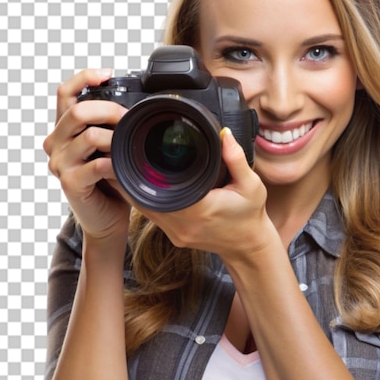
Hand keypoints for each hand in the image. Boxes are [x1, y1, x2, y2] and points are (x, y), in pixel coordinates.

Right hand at [43, 69, 130, 241]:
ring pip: (88, 136)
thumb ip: (110, 126)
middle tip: (129, 120)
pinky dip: (115, 163)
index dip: (84, 78)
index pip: (65, 93)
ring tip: (129, 147)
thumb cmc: (110, 180)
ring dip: (116, 138)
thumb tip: (135, 104)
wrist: (107, 218)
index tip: (108, 75)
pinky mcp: (70, 183)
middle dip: (109, 110)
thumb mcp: (109, 147)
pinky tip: (123, 167)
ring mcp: (60, 164)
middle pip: (77, 110)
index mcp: (64, 129)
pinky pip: (96, 165)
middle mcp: (56, 143)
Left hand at [133, 128, 273, 260]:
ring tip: (130, 166)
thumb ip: (236, 159)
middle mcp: (184, 224)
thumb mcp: (251, 185)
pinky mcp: (174, 236)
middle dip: (137, 176)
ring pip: (144, 208)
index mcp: (200, 209)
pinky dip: (145, 199)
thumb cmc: (250, 214)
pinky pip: (152, 216)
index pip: (163, 188)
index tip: (142, 153)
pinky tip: (142, 185)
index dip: (148, 171)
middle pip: (146, 197)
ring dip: (137, 188)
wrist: (248, 245)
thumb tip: (225, 134)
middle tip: (129, 154)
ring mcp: (176, 233)